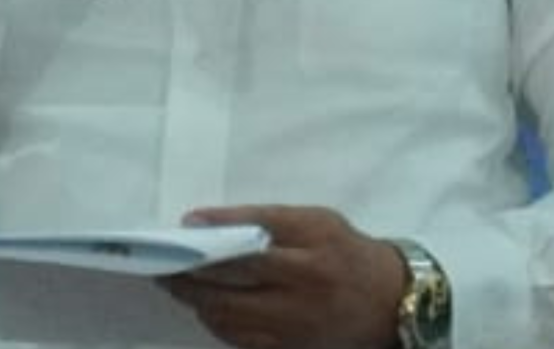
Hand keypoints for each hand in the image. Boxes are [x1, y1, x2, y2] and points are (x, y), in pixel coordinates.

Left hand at [159, 205, 407, 348]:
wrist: (389, 302)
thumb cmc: (346, 251)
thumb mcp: (315, 220)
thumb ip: (265, 218)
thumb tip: (204, 219)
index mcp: (311, 247)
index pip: (251, 239)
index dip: (212, 235)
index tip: (181, 228)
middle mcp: (303, 288)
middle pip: (232, 282)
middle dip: (190, 273)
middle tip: (164, 264)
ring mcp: (295, 325)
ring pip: (229, 316)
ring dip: (197, 301)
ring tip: (178, 286)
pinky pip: (239, 340)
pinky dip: (216, 324)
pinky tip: (206, 309)